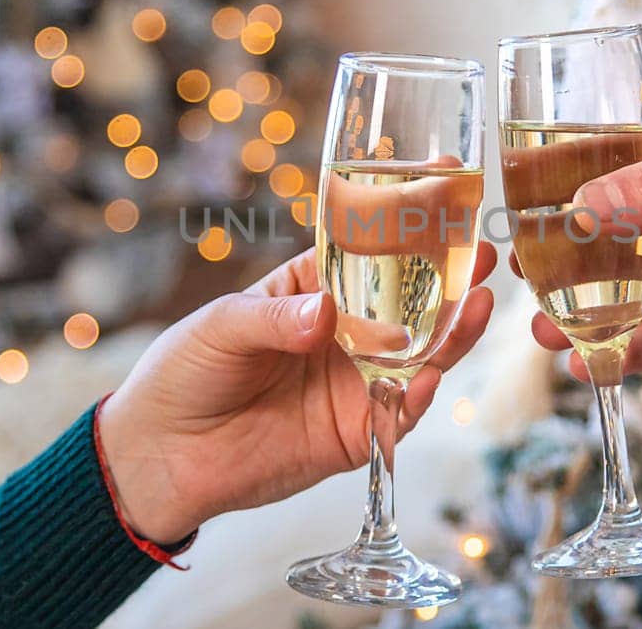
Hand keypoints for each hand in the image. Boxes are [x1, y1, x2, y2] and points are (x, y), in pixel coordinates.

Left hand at [100, 243, 496, 542]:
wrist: (162, 456)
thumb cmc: (183, 373)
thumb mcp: (222, 327)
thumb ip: (276, 319)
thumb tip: (326, 316)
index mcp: (314, 290)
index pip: (369, 249)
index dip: (406, 222)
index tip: (443, 185)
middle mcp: (345, 333)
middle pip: (409, 302)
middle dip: (448, 275)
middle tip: (479, 249)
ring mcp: (354, 382)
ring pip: (419, 355)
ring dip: (452, 331)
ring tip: (478, 300)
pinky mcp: (354, 432)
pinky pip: (398, 413)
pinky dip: (418, 395)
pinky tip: (432, 373)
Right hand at [526, 114, 641, 375]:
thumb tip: (585, 203)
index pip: (633, 158)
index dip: (579, 175)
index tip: (525, 191)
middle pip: (627, 229)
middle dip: (576, 252)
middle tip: (525, 269)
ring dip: (594, 309)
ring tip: (545, 329)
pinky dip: (634, 349)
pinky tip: (593, 363)